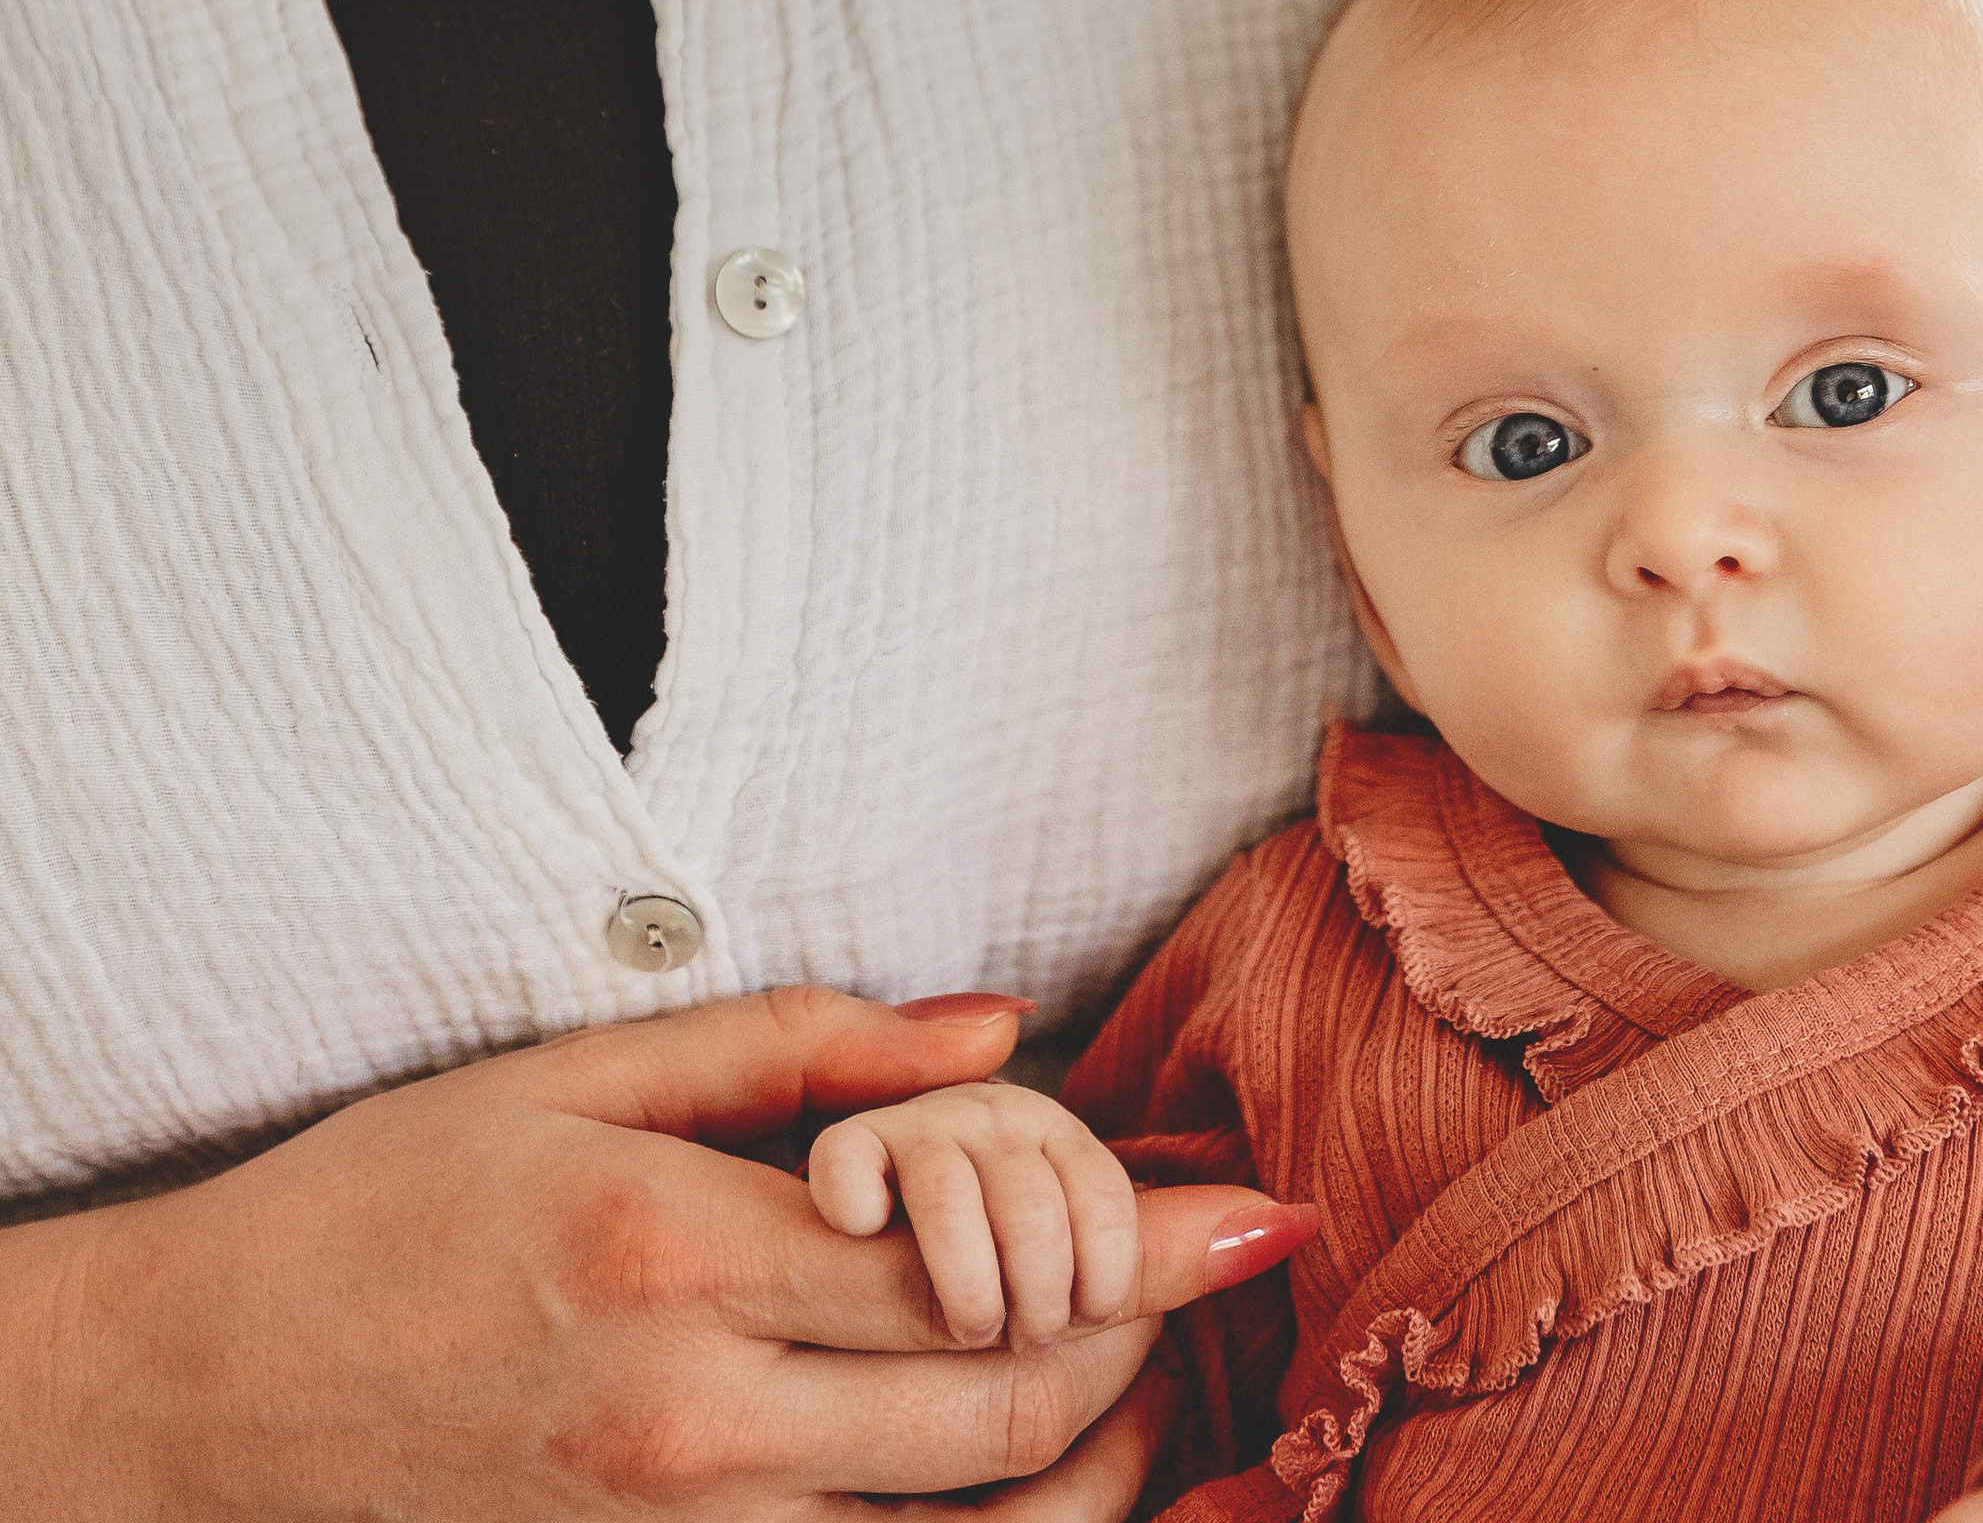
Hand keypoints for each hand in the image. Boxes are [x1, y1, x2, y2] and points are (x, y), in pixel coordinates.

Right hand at [8, 984, 1303, 1517]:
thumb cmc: (384, 1203)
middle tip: (1218, 1281)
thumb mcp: (574, 1074)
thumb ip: (799, 1048)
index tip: (1259, 1211)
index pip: (980, 1263)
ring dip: (1088, 1468)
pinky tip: (1017, 1473)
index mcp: (681, 1257)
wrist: (200, 1394)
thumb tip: (994, 1031)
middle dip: (1144, 1351)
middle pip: (1000, 1416)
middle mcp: (693, 1427)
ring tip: (1155, 1385)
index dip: (1143, 1241)